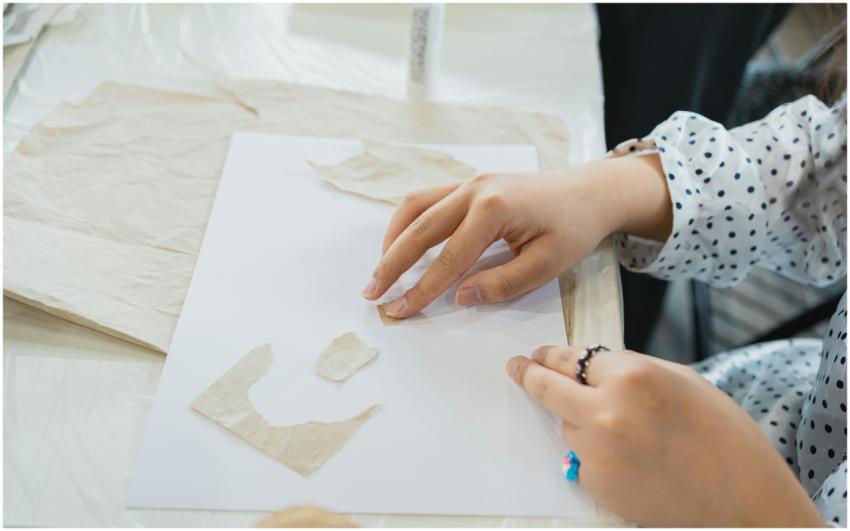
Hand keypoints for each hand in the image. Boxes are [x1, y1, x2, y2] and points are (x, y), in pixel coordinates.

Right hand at [362, 155, 671, 317]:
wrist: (591, 192)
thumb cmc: (574, 228)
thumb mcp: (546, 264)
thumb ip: (501, 283)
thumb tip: (459, 297)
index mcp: (494, 209)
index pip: (448, 258)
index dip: (421, 290)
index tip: (400, 312)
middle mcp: (475, 189)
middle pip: (419, 230)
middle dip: (392, 263)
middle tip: (372, 293)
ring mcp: (470, 181)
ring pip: (415, 207)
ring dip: (393, 238)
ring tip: (381, 269)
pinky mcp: (471, 182)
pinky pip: (428, 198)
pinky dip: (408, 220)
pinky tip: (402, 241)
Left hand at [507, 346, 823, 526]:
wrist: (744, 501)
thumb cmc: (723, 436)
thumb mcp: (680, 380)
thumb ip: (629, 371)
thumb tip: (588, 369)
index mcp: (632, 376)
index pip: (570, 357)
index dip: (551, 354)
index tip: (536, 354)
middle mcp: (606, 411)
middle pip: (547, 386)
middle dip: (529, 374)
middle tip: (518, 367)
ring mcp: (597, 452)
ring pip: (567, 425)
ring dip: (580, 421)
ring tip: (628, 433)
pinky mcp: (596, 484)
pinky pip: (582, 458)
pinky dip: (595, 455)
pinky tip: (632, 460)